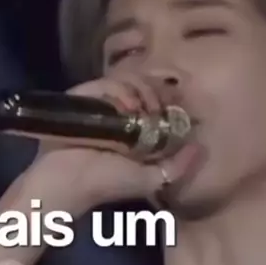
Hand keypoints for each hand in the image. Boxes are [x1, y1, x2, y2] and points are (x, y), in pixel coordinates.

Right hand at [24, 73, 199, 214]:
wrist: (66, 184)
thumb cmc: (105, 184)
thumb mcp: (150, 179)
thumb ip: (177, 167)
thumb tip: (199, 148)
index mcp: (133, 130)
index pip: (156, 103)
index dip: (168, 99)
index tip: (178, 102)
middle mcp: (117, 114)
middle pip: (143, 86)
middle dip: (156, 92)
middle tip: (158, 106)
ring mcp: (99, 104)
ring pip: (125, 80)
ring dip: (139, 89)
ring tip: (140, 107)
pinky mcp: (81, 98)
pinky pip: (103, 82)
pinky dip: (117, 88)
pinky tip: (125, 105)